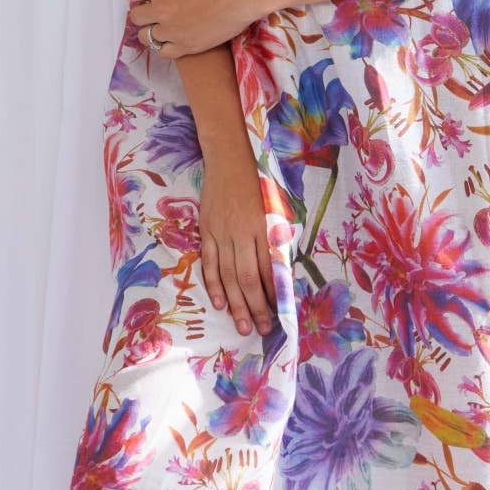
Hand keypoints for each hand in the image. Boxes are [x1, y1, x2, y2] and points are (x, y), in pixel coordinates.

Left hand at [125, 0, 269, 55]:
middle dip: (143, 10)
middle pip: (136, 17)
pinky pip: (164, 52)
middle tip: (158, 6)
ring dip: (152, 29)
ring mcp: (173, 31)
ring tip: (166, 23)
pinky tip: (175, 37)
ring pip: (146, 37)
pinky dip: (165, 46)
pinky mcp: (188, 46)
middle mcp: (161, 11)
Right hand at [198, 145, 277, 336]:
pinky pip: (209, 263)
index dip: (275, 293)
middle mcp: (242, 232)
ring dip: (236, 303)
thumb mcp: (277, 207)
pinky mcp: (206, 231)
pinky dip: (214, 285)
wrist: (230, 159)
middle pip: (248, 277)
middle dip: (257, 307)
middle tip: (263, 329)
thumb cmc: (259, 184)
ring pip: (228, 275)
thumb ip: (278, 237)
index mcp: (264, 226)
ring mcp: (221, 233)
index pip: (270, 267)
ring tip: (243, 326)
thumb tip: (282, 271)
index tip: (281, 312)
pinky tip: (220, 303)